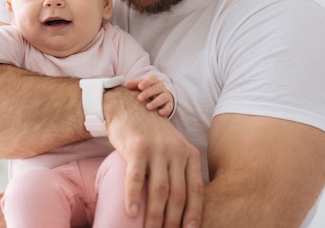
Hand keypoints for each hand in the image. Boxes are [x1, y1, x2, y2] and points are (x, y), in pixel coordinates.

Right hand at [104, 87, 203, 227]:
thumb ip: (179, 170)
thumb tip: (182, 205)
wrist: (128, 107)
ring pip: (159, 190)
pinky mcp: (137, 148)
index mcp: (189, 153)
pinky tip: (131, 213)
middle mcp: (176, 151)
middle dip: (173, 220)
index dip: (194, 214)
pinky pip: (135, 177)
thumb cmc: (149, 134)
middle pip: (178, 194)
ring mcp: (157, 149)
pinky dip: (133, 197)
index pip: (196, 190)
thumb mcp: (172, 148)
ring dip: (155, 216)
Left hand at [126, 76, 174, 116]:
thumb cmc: (147, 91)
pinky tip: (159, 113)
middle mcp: (161, 88)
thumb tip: (127, 85)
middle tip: (139, 98)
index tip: (139, 86)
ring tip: (148, 107)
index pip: (152, 79)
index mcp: (154, 81)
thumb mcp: (141, 86)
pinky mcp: (169, 105)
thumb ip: (134, 84)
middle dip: (148, 93)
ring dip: (155, 102)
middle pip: (156, 88)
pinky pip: (169, 107)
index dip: (146, 82)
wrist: (161, 98)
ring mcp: (166, 96)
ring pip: (163, 97)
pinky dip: (165, 110)